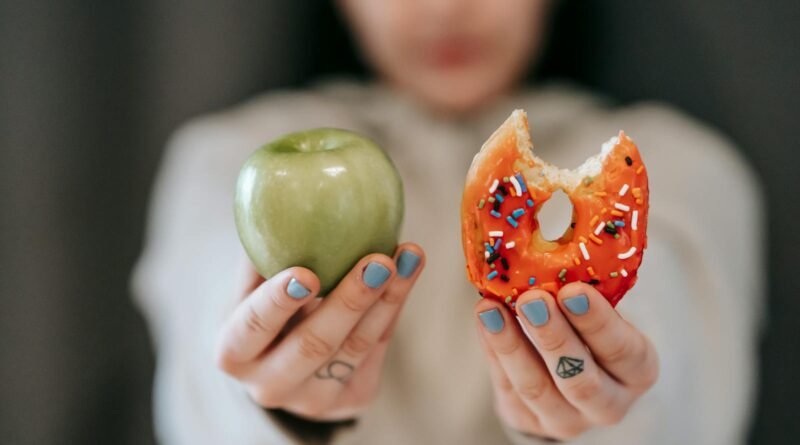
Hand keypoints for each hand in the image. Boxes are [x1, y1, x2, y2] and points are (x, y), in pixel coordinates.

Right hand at [216, 243, 424, 420]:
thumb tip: (278, 194)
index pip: (253, 328)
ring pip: (356, 347)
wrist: (284, 364)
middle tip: (378, 260)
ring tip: (408, 256)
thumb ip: (262, 253)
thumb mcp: (250, 287)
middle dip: (350, 301)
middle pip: (313, 344)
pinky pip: (378, 348)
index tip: (306, 272)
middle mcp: (270, 386)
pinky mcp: (353, 399)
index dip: (277, 302)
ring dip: (387, 298)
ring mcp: (313, 400)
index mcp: (234, 353)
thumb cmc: (263, 308)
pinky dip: (394, 306)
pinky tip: (408, 271)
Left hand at [475, 283, 658, 440]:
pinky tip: (485, 320)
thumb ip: (585, 293)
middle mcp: (608, 404)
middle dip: (553, 337)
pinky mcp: (528, 422)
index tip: (573, 290)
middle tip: (532, 299)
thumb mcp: (600, 312)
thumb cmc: (589, 329)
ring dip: (511, 345)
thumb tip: (553, 247)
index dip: (598, 322)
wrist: (570, 375)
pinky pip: (507, 387)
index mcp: (637, 371)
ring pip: (537, 388)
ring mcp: (567, 420)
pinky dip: (493, 351)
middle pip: (580, 379)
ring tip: (491, 309)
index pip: (623, 351)